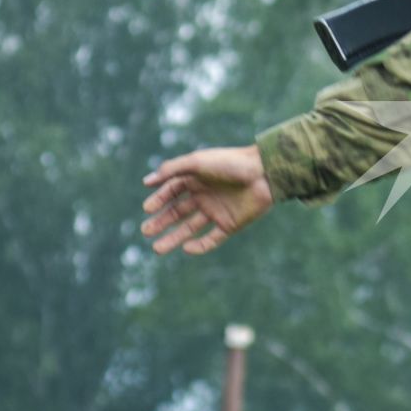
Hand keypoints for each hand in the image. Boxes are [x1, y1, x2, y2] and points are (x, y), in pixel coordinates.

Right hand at [141, 145, 274, 254]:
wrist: (264, 173)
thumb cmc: (230, 163)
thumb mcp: (197, 162)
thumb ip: (171, 170)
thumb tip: (146, 182)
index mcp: (196, 179)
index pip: (171, 192)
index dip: (158, 200)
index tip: (147, 209)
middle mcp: (205, 196)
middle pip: (177, 212)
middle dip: (161, 223)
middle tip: (146, 232)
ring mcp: (217, 211)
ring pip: (190, 228)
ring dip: (173, 238)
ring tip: (156, 249)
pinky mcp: (231, 224)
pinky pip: (212, 239)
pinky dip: (199, 245)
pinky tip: (186, 248)